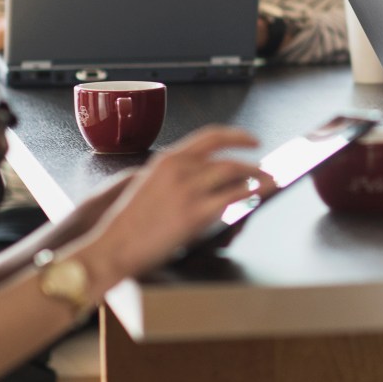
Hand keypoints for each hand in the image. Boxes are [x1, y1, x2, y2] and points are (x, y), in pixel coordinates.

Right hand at [81, 126, 276, 285]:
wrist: (114, 246)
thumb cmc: (128, 222)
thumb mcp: (148, 184)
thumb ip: (174, 174)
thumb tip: (205, 174)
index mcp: (167, 159)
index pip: (210, 136)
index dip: (236, 135)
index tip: (251, 140)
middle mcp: (179, 169)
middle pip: (227, 156)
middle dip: (252, 161)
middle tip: (267, 168)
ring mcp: (188, 190)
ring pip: (234, 172)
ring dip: (257, 175)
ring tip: (268, 181)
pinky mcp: (195, 213)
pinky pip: (232, 197)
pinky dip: (250, 193)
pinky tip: (258, 195)